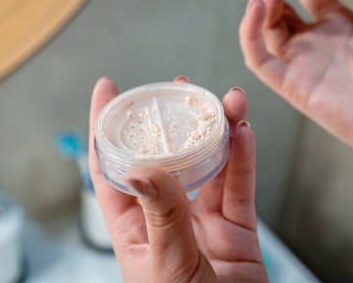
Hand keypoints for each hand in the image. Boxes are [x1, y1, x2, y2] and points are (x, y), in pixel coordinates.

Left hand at [89, 76, 267, 282]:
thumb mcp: (166, 267)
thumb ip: (161, 216)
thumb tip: (143, 168)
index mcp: (135, 229)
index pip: (113, 169)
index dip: (107, 127)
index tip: (108, 90)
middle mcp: (168, 219)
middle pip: (168, 158)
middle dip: (172, 120)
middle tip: (180, 87)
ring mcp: (204, 223)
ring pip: (210, 166)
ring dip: (219, 131)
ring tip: (226, 102)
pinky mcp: (238, 231)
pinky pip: (241, 187)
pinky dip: (244, 159)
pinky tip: (244, 134)